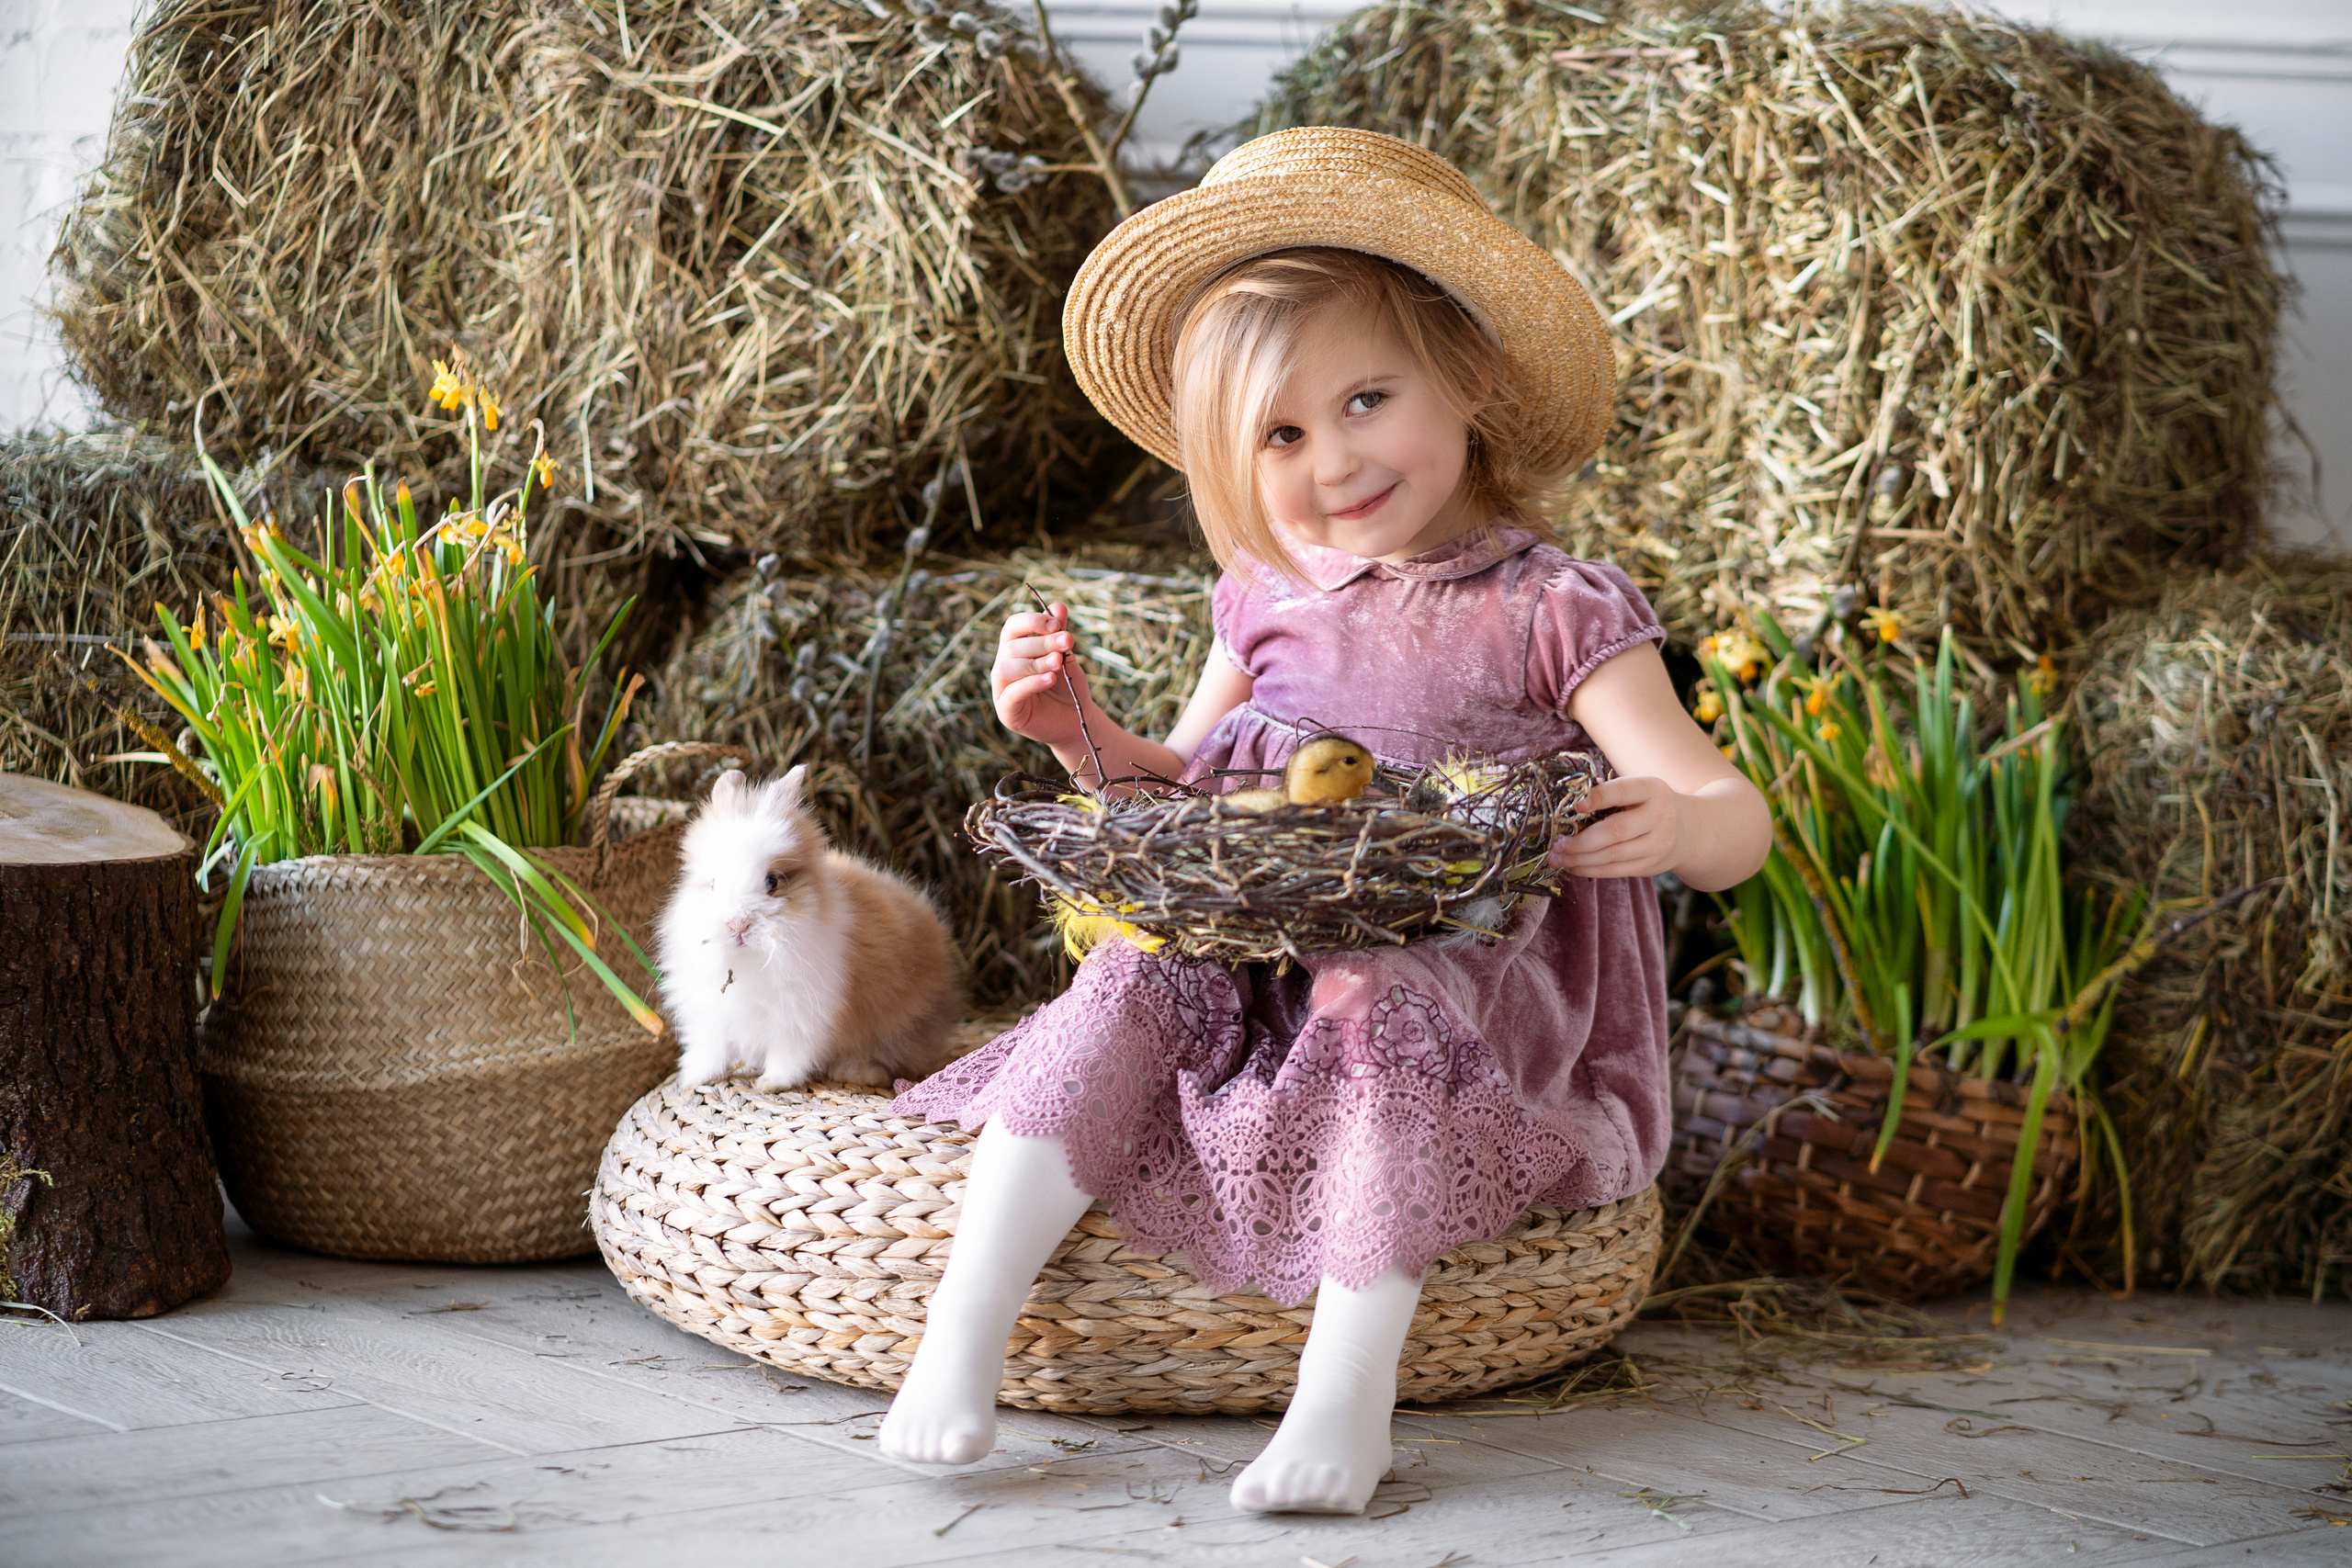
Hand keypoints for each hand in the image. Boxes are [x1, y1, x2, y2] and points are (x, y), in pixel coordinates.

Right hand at [991, 602, 1094, 749]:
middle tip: (1068, 642)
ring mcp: (1002, 690)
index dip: (1031, 621)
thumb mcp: (1066, 656)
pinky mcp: (1007, 711)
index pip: (1012, 627)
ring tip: (1058, 663)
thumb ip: (1060, 633)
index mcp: (1014, 650)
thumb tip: (1058, 605)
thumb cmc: (1068, 686)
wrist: (1076, 720)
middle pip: (1013, 647)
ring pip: (1007, 668)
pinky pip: (1012, 694)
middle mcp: (1003, 667)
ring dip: (1035, 662)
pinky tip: (1050, 679)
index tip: (1056, 623)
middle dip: (1042, 642)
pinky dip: (1031, 683)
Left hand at [1546, 776, 1688, 879]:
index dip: (1598, 798)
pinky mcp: (1651, 866)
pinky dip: (1590, 870)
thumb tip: (1568, 806)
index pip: (1623, 792)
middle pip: (1615, 832)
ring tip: (1557, 858)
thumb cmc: (1651, 804)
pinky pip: (1616, 871)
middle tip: (1557, 844)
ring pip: (1612, 856)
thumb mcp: (1641, 790)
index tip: (1575, 806)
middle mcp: (1659, 817)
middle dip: (1581, 841)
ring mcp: (1657, 845)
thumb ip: (1612, 794)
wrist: (1692, 830)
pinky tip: (1572, 867)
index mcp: (1653, 790)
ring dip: (1580, 859)